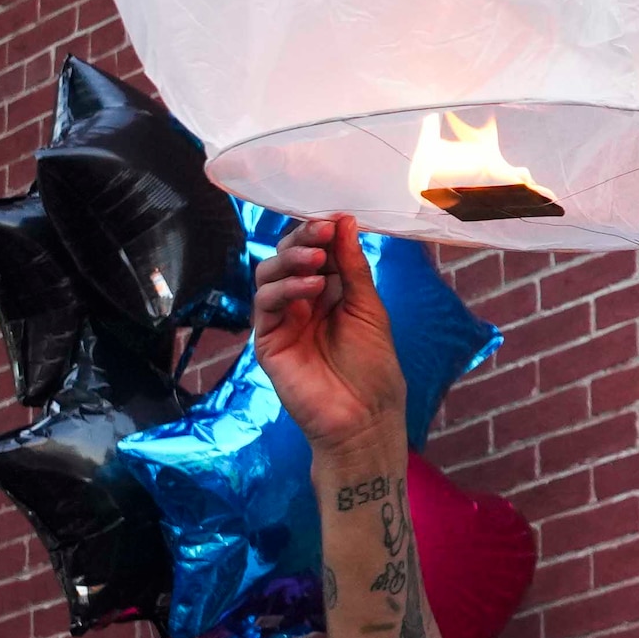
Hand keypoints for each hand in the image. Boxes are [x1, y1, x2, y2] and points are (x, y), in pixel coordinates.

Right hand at [248, 216, 410, 453]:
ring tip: (317, 260)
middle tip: (322, 232)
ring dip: (291, 259)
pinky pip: (264, 303)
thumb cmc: (373, 368)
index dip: (321, 233)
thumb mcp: (368, 308)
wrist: (363, 417)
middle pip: (287, 256)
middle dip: (303, 238)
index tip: (334, 219)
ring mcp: (282, 320)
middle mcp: (302, 302)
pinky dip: (285, 288)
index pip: (315, 251)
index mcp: (329, 293)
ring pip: (268, 274)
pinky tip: (310, 287)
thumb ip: (352, 267)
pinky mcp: (267, 340)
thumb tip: (344, 222)